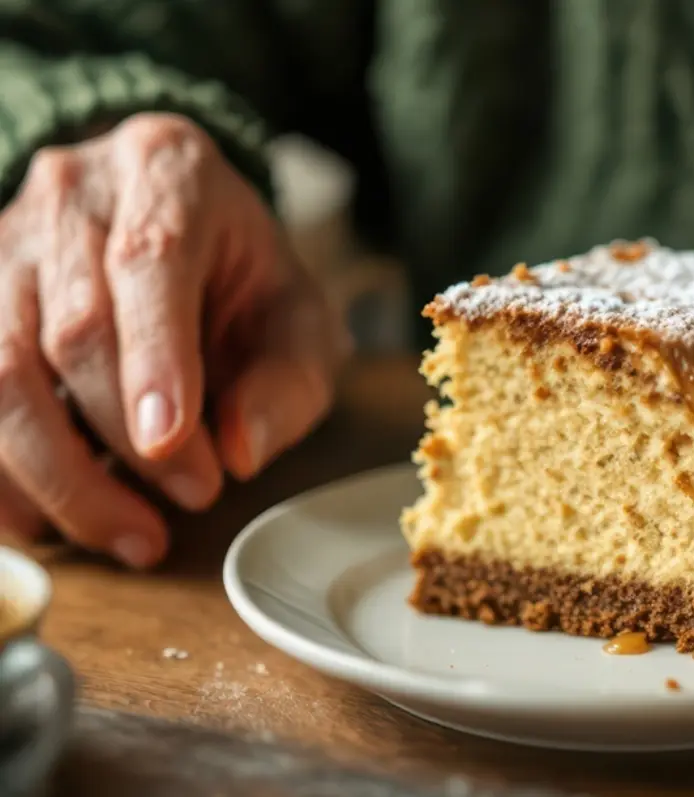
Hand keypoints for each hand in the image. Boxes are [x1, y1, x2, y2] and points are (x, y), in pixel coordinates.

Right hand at [0, 113, 348, 567]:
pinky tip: (46, 522)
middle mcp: (70, 194)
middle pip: (69, 328)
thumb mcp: (300, 319)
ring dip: (53, 473)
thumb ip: (287, 381)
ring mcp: (1, 244)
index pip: (148, 262)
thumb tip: (239, 451)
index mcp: (168, 174)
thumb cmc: (241, 279)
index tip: (171, 440)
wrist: (175, 227)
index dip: (153, 359)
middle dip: (123, 439)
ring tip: (127, 535)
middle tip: (192, 500)